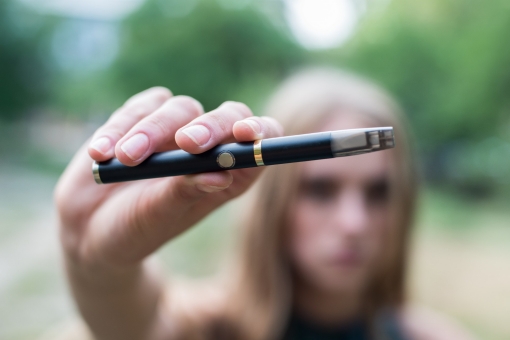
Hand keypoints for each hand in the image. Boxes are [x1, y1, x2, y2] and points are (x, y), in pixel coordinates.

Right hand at [55, 87, 282, 273]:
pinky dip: (119, 127)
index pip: (259, 142)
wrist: (89, 229)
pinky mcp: (139, 119)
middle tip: (187, 143)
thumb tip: (221, 173)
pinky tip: (101, 153)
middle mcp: (207, 148)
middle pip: (226, 116)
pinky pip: (137, 109)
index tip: (245, 135)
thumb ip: (185, 192)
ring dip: (151, 131)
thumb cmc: (136, 229)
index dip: (259, 132)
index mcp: (228, 174)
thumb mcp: (160, 216)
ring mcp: (173, 130)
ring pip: (179, 109)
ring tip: (127, 158)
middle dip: (209, 126)